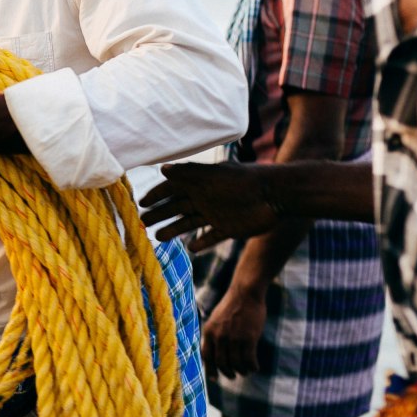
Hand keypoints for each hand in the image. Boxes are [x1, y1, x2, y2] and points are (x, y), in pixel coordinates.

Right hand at [139, 161, 280, 251]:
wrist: (276, 193)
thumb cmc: (243, 181)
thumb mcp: (212, 176)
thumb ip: (188, 173)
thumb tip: (161, 168)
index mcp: (200, 184)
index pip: (172, 189)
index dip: (157, 195)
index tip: (140, 202)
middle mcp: (205, 198)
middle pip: (177, 207)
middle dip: (160, 213)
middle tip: (142, 222)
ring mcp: (217, 214)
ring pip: (190, 223)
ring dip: (174, 229)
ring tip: (159, 236)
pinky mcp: (229, 228)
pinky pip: (211, 236)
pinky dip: (202, 242)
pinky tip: (192, 248)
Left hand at [200, 286, 265, 379]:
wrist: (246, 293)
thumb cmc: (233, 306)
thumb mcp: (216, 320)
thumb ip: (214, 336)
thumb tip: (214, 355)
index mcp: (208, 332)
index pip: (206, 356)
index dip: (210, 369)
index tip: (213, 379)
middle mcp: (219, 337)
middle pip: (221, 363)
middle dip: (227, 373)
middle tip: (233, 376)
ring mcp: (234, 338)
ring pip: (236, 364)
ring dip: (242, 371)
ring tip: (246, 371)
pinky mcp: (249, 338)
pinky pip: (249, 360)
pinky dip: (252, 366)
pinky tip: (255, 367)